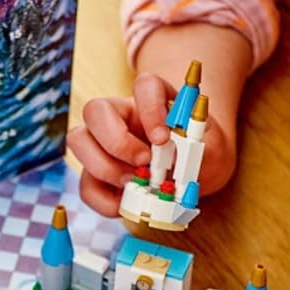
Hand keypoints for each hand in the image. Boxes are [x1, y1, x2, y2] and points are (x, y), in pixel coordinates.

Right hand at [68, 72, 235, 217]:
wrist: (196, 173)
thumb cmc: (201, 154)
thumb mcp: (211, 150)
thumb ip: (197, 153)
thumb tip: (172, 163)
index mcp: (153, 100)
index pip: (145, 85)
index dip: (150, 107)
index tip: (164, 138)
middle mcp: (120, 116)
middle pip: (95, 110)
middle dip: (116, 141)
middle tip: (144, 163)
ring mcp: (102, 143)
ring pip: (78, 141)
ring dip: (104, 167)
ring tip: (135, 184)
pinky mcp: (96, 173)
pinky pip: (86, 184)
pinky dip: (104, 200)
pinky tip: (128, 203)